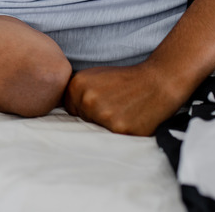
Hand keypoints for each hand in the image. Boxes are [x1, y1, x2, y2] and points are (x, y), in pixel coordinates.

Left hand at [63, 61, 188, 135]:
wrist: (158, 81)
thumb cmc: (126, 80)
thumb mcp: (95, 76)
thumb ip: (76, 91)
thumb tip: (56, 110)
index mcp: (77, 85)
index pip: (70, 109)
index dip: (86, 107)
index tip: (102, 99)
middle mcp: (87, 100)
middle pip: (81, 121)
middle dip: (95, 117)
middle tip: (115, 104)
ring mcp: (102, 116)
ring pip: (95, 131)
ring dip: (107, 126)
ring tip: (123, 111)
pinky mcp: (119, 130)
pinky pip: (111, 139)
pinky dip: (120, 132)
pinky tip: (130, 118)